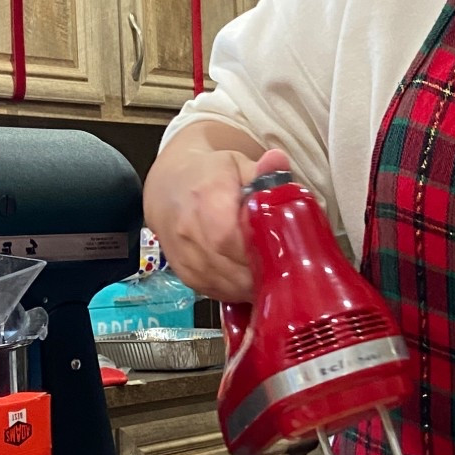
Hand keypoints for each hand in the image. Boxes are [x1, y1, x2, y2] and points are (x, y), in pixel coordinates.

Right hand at [142, 143, 288, 299]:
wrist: (169, 190)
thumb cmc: (209, 177)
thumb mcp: (237, 164)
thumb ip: (263, 170)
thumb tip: (278, 161)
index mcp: (205, 199)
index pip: (228, 236)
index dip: (257, 249)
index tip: (281, 248)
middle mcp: (189, 232)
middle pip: (232, 268)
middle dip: (263, 271)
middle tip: (285, 264)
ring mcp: (185, 258)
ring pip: (227, 286)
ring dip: (253, 284)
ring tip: (271, 271)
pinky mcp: (186, 277)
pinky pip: (218, 293)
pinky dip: (238, 290)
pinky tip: (251, 278)